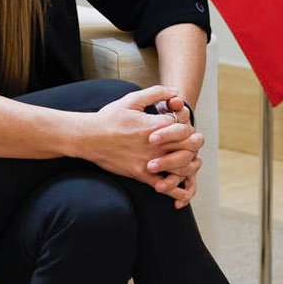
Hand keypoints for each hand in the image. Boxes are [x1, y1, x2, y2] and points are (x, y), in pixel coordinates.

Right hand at [75, 87, 196, 202]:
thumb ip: (156, 93)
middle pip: (189, 146)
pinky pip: (163, 186)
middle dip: (194, 144)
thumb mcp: (132, 99)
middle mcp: (156, 145)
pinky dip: (176, 190)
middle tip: (192, 144)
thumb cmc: (109, 117)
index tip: (182, 126)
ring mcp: (149, 161)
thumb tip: (176, 92)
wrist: (88, 137)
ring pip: (181, 167)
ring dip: (190, 166)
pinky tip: (183, 192)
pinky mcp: (141, 174)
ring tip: (191, 163)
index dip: (188, 126)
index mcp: (156, 125)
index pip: (185, 127)